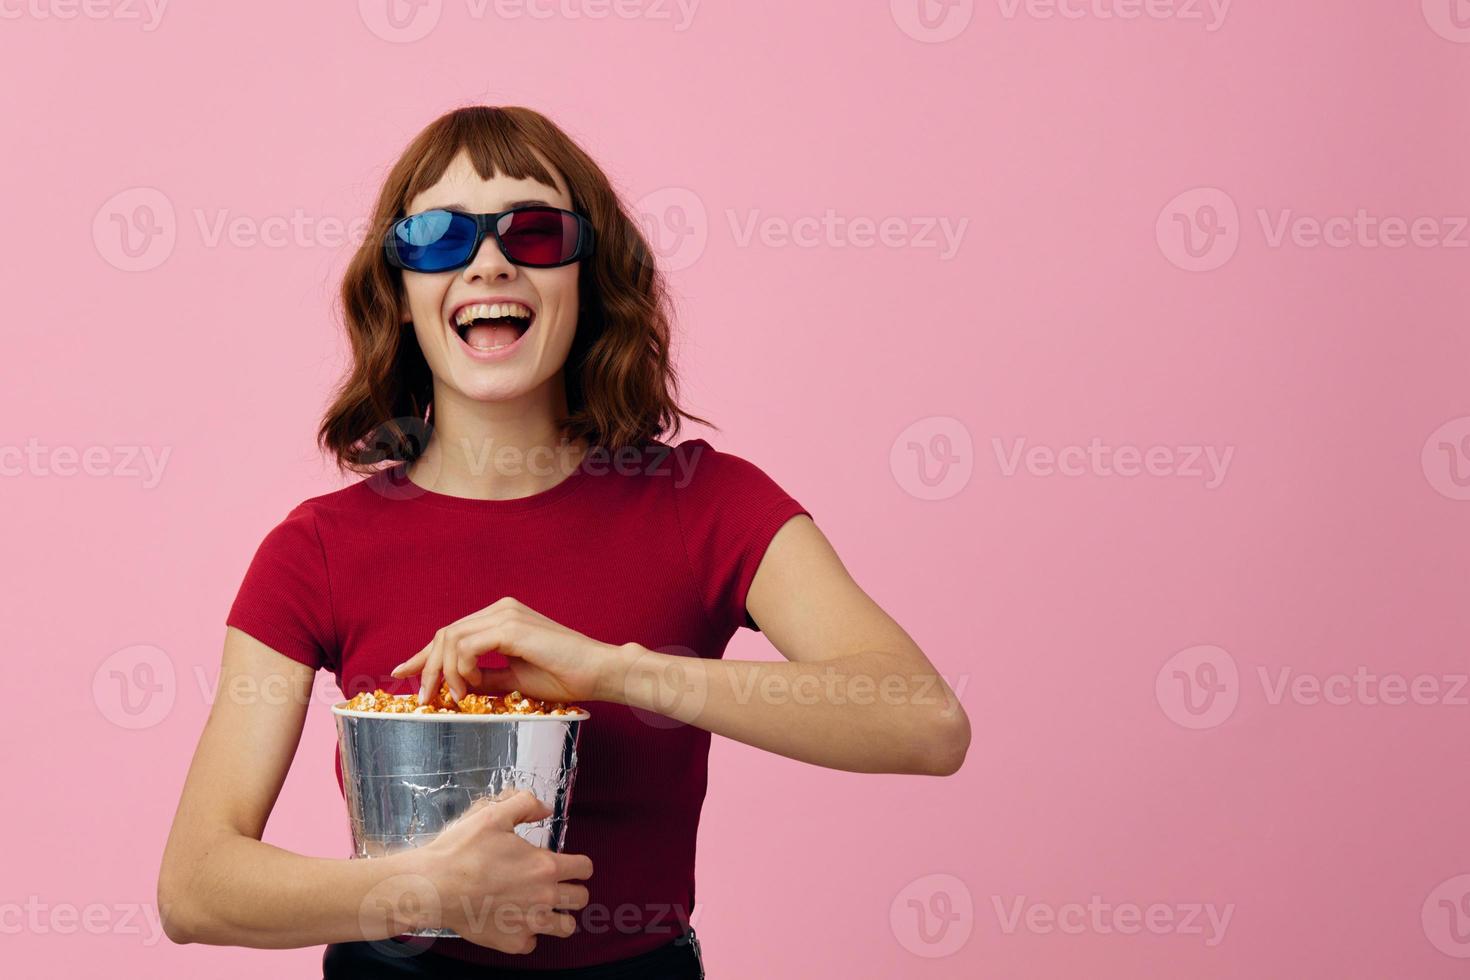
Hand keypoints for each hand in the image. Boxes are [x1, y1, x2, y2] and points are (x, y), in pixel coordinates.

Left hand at [390, 597, 628, 704]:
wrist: (598, 672)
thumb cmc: (564, 676)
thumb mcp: (514, 680)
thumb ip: (486, 678)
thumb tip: (456, 687)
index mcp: (501, 618)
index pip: (452, 633)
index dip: (425, 655)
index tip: (403, 674)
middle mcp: (500, 609)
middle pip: (445, 634)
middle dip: (427, 667)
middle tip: (424, 697)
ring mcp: (505, 615)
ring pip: (451, 638)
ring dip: (445, 672)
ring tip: (457, 697)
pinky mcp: (511, 627)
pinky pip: (467, 647)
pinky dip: (461, 670)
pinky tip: (471, 687)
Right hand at [414, 789, 592, 953]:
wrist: (433, 886)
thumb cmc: (461, 850)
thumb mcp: (493, 814)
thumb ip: (525, 805)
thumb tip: (545, 808)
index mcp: (545, 866)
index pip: (585, 868)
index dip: (580, 864)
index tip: (571, 865)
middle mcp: (543, 898)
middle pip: (582, 899)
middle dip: (574, 890)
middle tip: (558, 885)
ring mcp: (528, 923)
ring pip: (566, 928)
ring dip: (560, 917)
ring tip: (545, 908)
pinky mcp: (511, 942)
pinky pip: (533, 943)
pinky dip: (528, 934)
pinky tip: (516, 921)